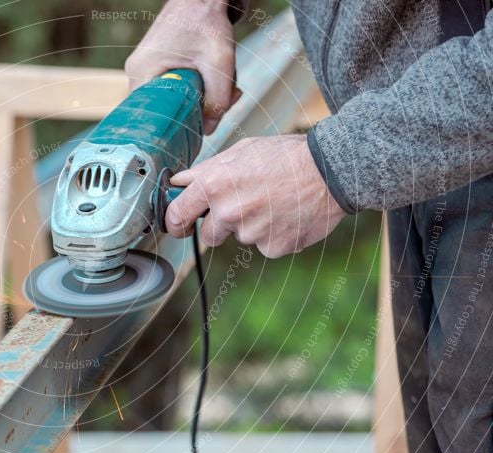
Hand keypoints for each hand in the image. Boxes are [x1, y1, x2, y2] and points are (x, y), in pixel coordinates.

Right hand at [125, 0, 238, 133]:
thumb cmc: (206, 22)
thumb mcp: (219, 63)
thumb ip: (218, 100)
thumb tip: (210, 131)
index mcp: (142, 72)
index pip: (150, 117)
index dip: (172, 128)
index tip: (193, 133)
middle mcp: (137, 72)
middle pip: (162, 109)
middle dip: (195, 111)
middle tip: (224, 102)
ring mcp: (145, 69)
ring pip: (170, 99)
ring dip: (198, 98)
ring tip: (226, 86)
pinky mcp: (155, 66)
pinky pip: (172, 87)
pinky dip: (194, 88)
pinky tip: (213, 79)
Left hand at [166, 134, 346, 257]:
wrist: (331, 170)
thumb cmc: (285, 156)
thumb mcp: (240, 152)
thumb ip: (206, 171)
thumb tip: (178, 183)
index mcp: (214, 185)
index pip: (176, 215)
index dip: (175, 222)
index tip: (178, 225)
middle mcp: (228, 211)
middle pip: (209, 234)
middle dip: (221, 224)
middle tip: (246, 203)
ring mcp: (250, 233)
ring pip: (240, 238)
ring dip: (252, 226)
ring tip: (274, 202)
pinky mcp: (272, 247)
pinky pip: (264, 245)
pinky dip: (273, 234)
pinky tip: (288, 214)